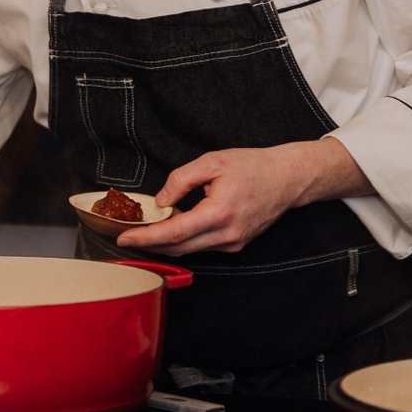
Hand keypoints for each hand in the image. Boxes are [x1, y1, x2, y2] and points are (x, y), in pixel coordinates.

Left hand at [115, 137, 370, 256]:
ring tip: (143, 230)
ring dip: (164, 243)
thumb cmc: (252, 166)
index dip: (146, 238)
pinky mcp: (236, 243)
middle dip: (149, 244)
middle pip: (178, 247)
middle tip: (124, 236)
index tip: (124, 238)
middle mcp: (227, 234)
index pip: (174, 232)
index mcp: (220, 213)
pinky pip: (202, 246)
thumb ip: (181, 180)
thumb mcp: (211, 162)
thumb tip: (160, 202)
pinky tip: (170, 226)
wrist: (287, 178)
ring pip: (189, 249)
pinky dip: (182, 239)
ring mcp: (233, 242)